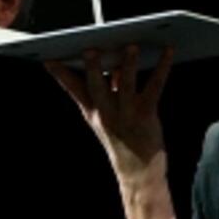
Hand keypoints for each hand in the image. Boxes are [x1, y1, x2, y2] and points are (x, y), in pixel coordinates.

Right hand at [44, 45, 173, 187]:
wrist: (137, 171)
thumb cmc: (122, 139)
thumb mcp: (107, 117)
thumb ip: (109, 90)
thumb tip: (115, 64)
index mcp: (92, 112)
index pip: (73, 90)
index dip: (61, 75)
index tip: (50, 59)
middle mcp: (106, 113)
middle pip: (97, 86)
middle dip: (93, 68)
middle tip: (90, 49)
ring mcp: (126, 114)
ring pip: (126, 84)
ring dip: (129, 64)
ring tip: (131, 47)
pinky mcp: (146, 113)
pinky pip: (155, 86)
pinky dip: (162, 67)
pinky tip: (168, 52)